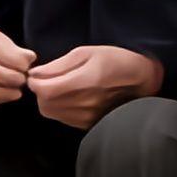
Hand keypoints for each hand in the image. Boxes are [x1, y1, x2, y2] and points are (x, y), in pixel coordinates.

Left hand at [27, 45, 163, 129]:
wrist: (141, 81)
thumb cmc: (116, 61)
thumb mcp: (87, 52)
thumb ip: (59, 65)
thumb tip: (35, 74)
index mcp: (86, 81)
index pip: (46, 90)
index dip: (35, 82)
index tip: (37, 75)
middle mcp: (86, 103)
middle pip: (44, 104)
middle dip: (40, 91)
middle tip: (48, 79)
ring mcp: (88, 117)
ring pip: (51, 112)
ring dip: (48, 99)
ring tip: (60, 87)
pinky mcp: (88, 124)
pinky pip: (62, 118)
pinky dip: (59, 107)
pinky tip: (70, 97)